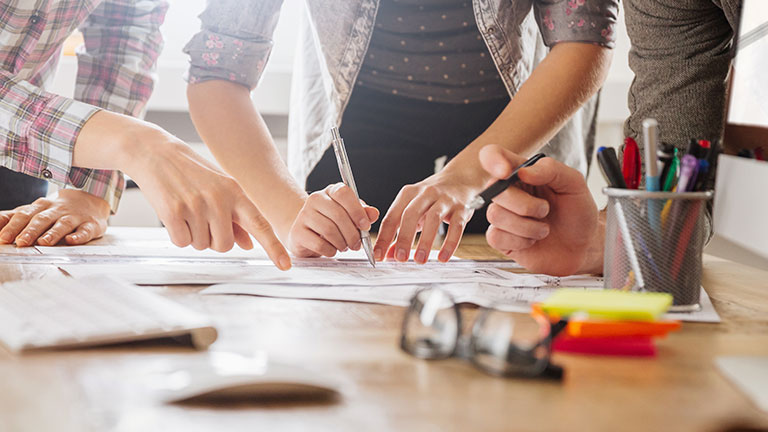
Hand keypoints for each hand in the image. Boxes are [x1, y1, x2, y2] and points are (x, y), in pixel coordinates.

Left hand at [0, 190, 109, 246]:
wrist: (90, 199)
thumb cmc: (56, 210)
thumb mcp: (33, 210)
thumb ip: (12, 218)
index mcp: (40, 207)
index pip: (24, 215)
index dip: (13, 227)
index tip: (2, 238)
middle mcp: (56, 211)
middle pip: (42, 219)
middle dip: (30, 231)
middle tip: (20, 242)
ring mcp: (75, 217)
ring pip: (62, 224)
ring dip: (53, 233)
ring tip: (44, 242)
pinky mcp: (91, 225)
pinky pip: (85, 230)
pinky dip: (79, 236)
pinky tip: (71, 240)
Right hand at [123, 134, 291, 269]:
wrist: (157, 153)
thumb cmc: (193, 173)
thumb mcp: (221, 188)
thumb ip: (237, 217)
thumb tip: (249, 244)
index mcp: (236, 192)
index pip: (260, 224)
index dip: (273, 247)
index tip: (285, 266)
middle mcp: (219, 199)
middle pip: (225, 245)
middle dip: (213, 239)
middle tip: (202, 217)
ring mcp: (195, 205)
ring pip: (202, 245)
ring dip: (194, 235)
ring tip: (187, 211)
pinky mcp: (172, 211)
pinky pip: (181, 242)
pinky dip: (177, 235)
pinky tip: (174, 214)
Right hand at [287, 183, 378, 256]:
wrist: (306, 234)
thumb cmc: (332, 224)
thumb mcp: (350, 217)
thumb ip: (363, 214)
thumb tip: (374, 213)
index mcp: (331, 191)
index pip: (344, 193)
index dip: (356, 210)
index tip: (365, 226)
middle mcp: (315, 199)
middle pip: (338, 215)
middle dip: (352, 234)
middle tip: (357, 244)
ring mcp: (304, 215)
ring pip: (329, 230)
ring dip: (342, 243)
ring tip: (345, 247)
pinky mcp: (297, 232)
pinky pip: (319, 244)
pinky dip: (330, 251)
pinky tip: (332, 250)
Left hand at [374, 172, 475, 263]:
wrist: (459, 179)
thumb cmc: (432, 198)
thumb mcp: (413, 209)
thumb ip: (400, 232)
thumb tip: (388, 255)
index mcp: (408, 194)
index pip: (392, 217)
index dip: (384, 237)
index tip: (379, 255)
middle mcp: (425, 194)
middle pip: (411, 214)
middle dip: (404, 238)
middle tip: (400, 258)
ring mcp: (444, 200)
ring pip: (433, 218)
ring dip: (425, 240)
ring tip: (419, 260)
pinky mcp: (461, 208)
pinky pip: (456, 226)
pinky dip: (450, 243)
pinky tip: (443, 257)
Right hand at [479, 145, 600, 275]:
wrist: (584, 246)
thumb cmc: (577, 213)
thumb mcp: (574, 184)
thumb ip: (551, 169)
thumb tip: (523, 172)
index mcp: (522, 173)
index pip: (494, 155)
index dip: (493, 159)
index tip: (507, 172)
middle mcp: (509, 193)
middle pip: (494, 189)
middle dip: (524, 204)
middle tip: (545, 210)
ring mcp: (503, 216)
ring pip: (495, 215)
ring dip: (527, 226)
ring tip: (543, 229)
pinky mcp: (501, 239)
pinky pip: (495, 237)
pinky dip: (519, 241)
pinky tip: (532, 240)